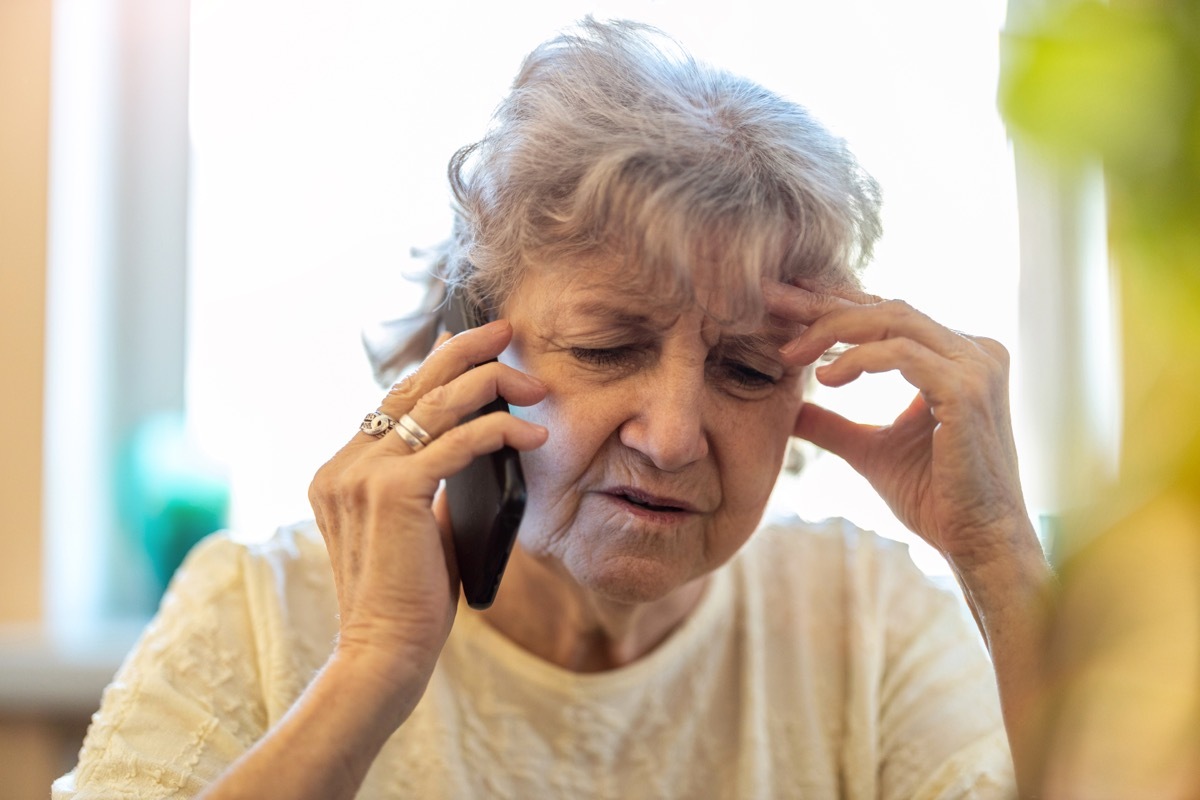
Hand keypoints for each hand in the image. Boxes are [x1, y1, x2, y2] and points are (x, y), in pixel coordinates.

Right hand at [308, 320, 547, 692]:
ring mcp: (362, 475)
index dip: (437, 366)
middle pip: (411, 385)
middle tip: (506, 332)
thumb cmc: (408, 600)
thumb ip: (429, 486)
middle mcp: (343, 465)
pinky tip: (533, 435)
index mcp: (339, 471)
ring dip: (492, 385)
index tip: (474, 343)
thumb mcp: (414, 528)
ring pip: (436, 404)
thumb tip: (473, 448)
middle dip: (465, 352)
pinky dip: (501, 431)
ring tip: (535, 384)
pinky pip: (457, 442)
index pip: (393, 399)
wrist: (384, 652)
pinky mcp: (392, 492)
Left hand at [765, 280, 1033, 569]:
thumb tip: (788, 410)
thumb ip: (832, 423)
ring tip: (791, 352)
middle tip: (774, 301)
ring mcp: (976, 366)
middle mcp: (973, 351)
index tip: (784, 302)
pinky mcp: (967, 390)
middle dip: (824, 304)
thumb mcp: (869, 450)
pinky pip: (901, 354)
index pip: (888, 314)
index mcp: (956, 357)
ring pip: (893, 320)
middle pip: (888, 307)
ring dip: (833, 329)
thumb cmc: (934, 499)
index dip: (834, 303)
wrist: (977, 544)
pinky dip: (857, 360)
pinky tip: (826, 378)